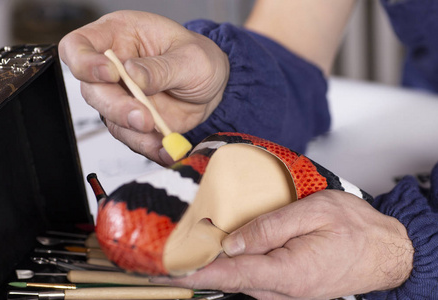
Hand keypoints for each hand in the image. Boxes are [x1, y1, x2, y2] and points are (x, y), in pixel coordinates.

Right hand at [59, 11, 228, 164]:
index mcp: (118, 36)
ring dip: (134, 131)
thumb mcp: (190, 58)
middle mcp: (112, 69)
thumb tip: (131, 73)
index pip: (78, 46)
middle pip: (92, 90)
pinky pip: (132, 138)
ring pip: (110, 119)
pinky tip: (165, 148)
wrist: (213, 86)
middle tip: (144, 117)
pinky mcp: (133, 121)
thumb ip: (161, 68)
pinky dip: (148, 146)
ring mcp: (121, 97)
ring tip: (161, 134)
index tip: (110, 73)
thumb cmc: (198, 59)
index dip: (85, 62)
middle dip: (116, 107)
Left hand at [153, 190, 413, 298]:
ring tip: (193, 244)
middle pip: (230, 280)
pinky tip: (227, 249)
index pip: (231, 274)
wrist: (384, 252)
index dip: (195, 272)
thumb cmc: (355, 229)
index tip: (166, 268)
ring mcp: (286, 292)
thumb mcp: (314, 213)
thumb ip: (271, 227)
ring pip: (241, 280)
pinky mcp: (288, 287)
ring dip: (216, 265)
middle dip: (199, 266)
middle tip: (172, 246)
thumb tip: (232, 241)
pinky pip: (254, 278)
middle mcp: (283, 290)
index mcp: (288, 272)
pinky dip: (235, 266)